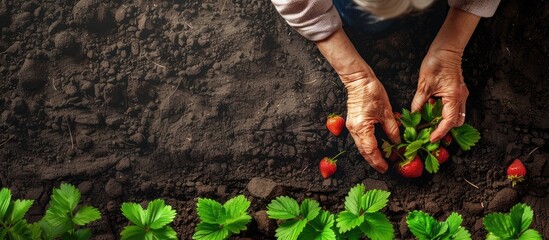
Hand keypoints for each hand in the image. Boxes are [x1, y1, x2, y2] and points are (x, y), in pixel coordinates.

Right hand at [342, 73, 400, 172]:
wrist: (357, 79)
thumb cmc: (371, 91)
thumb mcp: (386, 111)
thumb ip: (391, 128)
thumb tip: (396, 141)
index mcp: (362, 127)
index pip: (371, 150)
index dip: (379, 161)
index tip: (386, 168)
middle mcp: (354, 129)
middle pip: (364, 151)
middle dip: (374, 161)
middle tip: (384, 168)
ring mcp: (352, 126)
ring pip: (361, 146)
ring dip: (370, 154)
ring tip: (381, 160)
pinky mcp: (353, 122)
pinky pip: (360, 138)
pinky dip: (367, 145)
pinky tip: (375, 147)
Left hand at [411, 7, 479, 142]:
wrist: (446, 49)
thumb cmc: (437, 63)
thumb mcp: (424, 84)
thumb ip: (419, 102)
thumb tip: (414, 115)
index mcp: (454, 97)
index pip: (449, 121)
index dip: (440, 132)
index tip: (431, 138)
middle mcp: (461, 98)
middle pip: (456, 121)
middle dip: (444, 129)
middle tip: (430, 133)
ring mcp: (460, 95)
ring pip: (455, 115)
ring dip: (443, 120)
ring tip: (429, 122)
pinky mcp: (457, 92)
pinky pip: (453, 107)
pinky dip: (443, 112)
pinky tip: (431, 110)